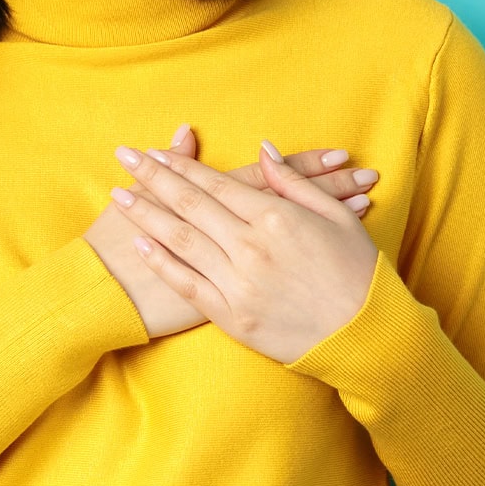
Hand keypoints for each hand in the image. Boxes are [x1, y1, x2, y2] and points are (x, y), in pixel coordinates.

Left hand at [108, 139, 379, 362]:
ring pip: (182, 240)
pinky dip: (162, 263)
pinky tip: (139, 244)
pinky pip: (188, 284)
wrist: (365, 337)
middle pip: (191, 204)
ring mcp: (240, 283)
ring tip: (118, 194)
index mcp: (277, 217)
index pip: (216, 183)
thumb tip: (263, 148)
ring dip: (146, 215)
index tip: (153, 150)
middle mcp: (252, 246)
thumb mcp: (336, 217)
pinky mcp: (233, 317)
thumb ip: (293, 181)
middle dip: (153, 177)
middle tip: (123, 157)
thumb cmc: (357, 273)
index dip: (181, 165)